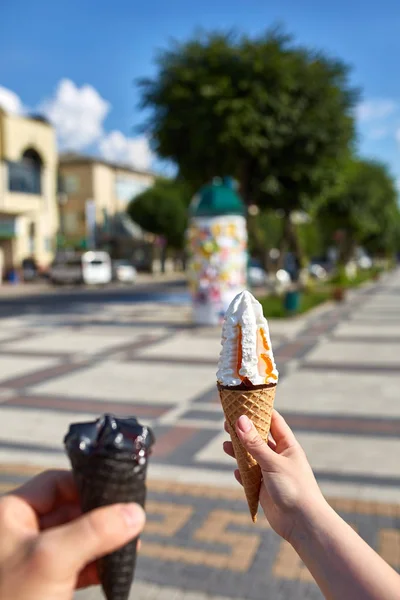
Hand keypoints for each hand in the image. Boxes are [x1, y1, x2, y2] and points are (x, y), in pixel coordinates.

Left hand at [0, 469, 144, 599]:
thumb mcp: (54, 559)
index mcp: (11, 515)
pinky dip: (96, 565)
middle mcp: (20, 534)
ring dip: (102, 541)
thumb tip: (135, 512)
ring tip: (129, 544)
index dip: (86, 486)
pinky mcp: (43, 587)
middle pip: (69, 510)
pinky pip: (75, 565)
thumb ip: (95, 531)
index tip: (117, 495)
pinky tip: (114, 570)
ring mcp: (32, 562)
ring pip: (75, 539)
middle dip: (100, 517)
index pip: (55, 484)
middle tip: (129, 521)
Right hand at [223, 410, 324, 542]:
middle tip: (226, 422)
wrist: (303, 524)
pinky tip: (236, 472)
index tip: (244, 400)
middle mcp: (280, 457)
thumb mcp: (272, 462)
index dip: (260, 410)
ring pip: (252, 458)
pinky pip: (250, 479)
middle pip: (259, 439)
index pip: (273, 421)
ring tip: (225, 445)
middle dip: (244, 431)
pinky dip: (242, 474)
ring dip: (239, 452)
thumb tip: (240, 419)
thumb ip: (255, 443)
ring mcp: (272, 474)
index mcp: (288, 446)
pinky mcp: (265, 490)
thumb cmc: (294, 488)